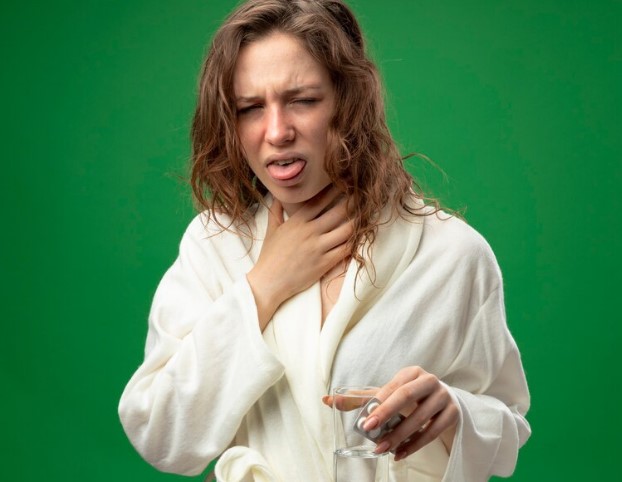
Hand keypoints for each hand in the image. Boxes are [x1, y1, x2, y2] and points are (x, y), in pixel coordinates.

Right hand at [247, 186, 353, 329]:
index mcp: (297, 221)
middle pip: (338, 212)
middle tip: (363, 194)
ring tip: (367, 214)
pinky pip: (345, 249)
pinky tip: (362, 236)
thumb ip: (276, 211)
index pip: (320, 200)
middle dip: (352, 202)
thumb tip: (277, 196)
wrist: (269, 282)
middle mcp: (310, 231)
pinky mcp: (324, 263)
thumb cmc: (269, 257)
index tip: (345, 182)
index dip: (335, 190)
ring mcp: (318, 248)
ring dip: (358, 221)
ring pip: (346, 230)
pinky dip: (355, 242)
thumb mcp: (271, 230)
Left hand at [363, 367, 458, 460]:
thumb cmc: (410, 398)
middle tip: (370, 432)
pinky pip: (433, 432)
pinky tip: (400, 453)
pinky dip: (415, 445)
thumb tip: (328, 400)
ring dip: (399, 436)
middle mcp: (428, 381)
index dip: (378, 404)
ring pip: (420, 418)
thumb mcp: (389, 394)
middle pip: (407, 396)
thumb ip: (361, 399)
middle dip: (387, 414)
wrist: (443, 402)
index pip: (392, 387)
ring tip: (383, 449)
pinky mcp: (452, 413)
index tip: (365, 422)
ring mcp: (443, 396)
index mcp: (411, 372)